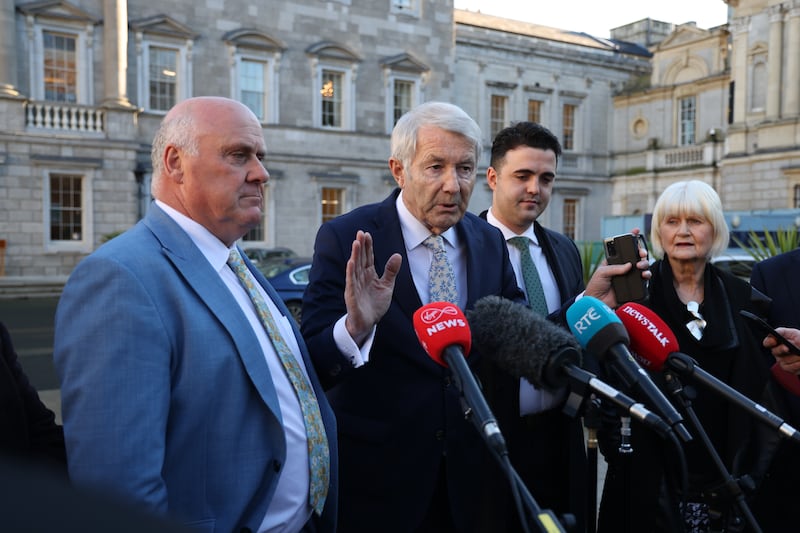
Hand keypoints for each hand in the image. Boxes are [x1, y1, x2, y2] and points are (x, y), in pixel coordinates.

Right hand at [344, 230, 401, 345]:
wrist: (368, 323)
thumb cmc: (375, 305)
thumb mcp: (387, 286)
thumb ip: (391, 271)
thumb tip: (397, 255)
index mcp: (369, 274)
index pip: (367, 257)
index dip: (368, 246)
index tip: (367, 234)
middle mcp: (360, 278)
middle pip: (360, 259)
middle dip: (360, 246)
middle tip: (360, 232)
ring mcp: (355, 286)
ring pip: (354, 267)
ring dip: (355, 255)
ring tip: (356, 243)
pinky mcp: (352, 295)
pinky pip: (351, 282)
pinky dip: (350, 272)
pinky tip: (350, 262)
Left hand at [584, 237, 650, 308]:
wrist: (597, 301)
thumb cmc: (596, 285)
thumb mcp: (602, 272)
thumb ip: (615, 268)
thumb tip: (629, 265)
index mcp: (614, 261)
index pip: (623, 248)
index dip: (630, 239)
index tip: (636, 231)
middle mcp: (623, 267)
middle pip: (636, 256)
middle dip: (641, 252)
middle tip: (641, 254)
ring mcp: (629, 277)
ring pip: (642, 267)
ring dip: (645, 264)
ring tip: (640, 266)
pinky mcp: (634, 287)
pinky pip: (644, 280)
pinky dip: (646, 276)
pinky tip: (644, 275)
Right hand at [764, 327, 799, 374]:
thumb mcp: (793, 333)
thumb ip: (782, 331)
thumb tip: (774, 333)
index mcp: (777, 343)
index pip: (767, 342)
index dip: (768, 342)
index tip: (773, 341)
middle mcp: (777, 352)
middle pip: (775, 351)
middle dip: (781, 349)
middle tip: (787, 348)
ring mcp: (782, 361)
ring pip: (784, 360)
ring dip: (795, 357)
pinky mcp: (788, 368)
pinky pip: (789, 368)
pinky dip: (796, 364)